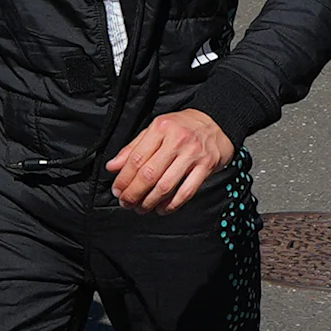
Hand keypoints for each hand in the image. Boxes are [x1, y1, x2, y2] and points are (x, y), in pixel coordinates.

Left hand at [107, 108, 233, 212]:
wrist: (217, 122)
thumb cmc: (183, 126)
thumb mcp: (156, 129)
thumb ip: (133, 148)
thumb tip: (112, 167)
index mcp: (161, 128)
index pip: (136, 159)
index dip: (124, 179)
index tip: (117, 190)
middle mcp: (177, 140)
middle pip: (149, 174)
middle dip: (134, 193)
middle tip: (126, 203)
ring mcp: (193, 155)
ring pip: (166, 186)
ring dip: (150, 202)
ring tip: (141, 208)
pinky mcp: (206, 167)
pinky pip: (186, 192)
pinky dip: (171, 205)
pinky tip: (162, 208)